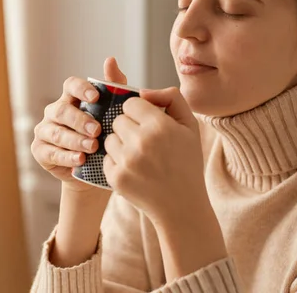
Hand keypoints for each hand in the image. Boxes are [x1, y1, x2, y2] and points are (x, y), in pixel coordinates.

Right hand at [31, 57, 127, 192]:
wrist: (92, 170)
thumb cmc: (103, 136)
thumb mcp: (111, 112)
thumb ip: (113, 87)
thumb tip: (111, 60)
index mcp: (70, 98)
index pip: (70, 85)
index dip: (81, 89)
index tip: (96, 96)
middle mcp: (54, 112)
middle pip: (62, 110)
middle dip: (80, 120)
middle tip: (97, 130)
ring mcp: (44, 131)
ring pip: (56, 132)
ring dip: (75, 140)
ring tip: (92, 147)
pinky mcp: (40, 151)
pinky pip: (51, 152)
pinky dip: (67, 156)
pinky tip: (80, 160)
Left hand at [102, 86, 208, 224]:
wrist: (182, 205)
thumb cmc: (186, 162)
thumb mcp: (190, 125)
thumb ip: (171, 98)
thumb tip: (143, 91)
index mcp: (159, 126)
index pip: (130, 103)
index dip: (139, 112)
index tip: (148, 123)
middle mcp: (141, 142)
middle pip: (118, 120)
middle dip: (129, 128)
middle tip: (145, 143)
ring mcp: (126, 161)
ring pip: (109, 138)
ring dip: (120, 144)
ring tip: (139, 157)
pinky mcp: (116, 178)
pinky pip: (106, 158)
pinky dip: (117, 163)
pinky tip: (134, 170)